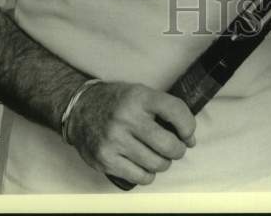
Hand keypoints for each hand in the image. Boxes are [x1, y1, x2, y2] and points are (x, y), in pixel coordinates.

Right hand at [66, 80, 195, 186]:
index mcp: (139, 97)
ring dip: (163, 163)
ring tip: (158, 156)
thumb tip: (190, 139)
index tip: (188, 133)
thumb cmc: (118, 102)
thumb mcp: (141, 94)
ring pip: (156, 164)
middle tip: (175, 148)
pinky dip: (148, 174)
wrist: (80, 109)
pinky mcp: (105, 160)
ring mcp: (114, 141)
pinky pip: (140, 177)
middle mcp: (126, 118)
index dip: (188, 126)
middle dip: (178, 150)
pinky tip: (144, 165)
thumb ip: (166, 111)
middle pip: (168, 145)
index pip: (175, 111)